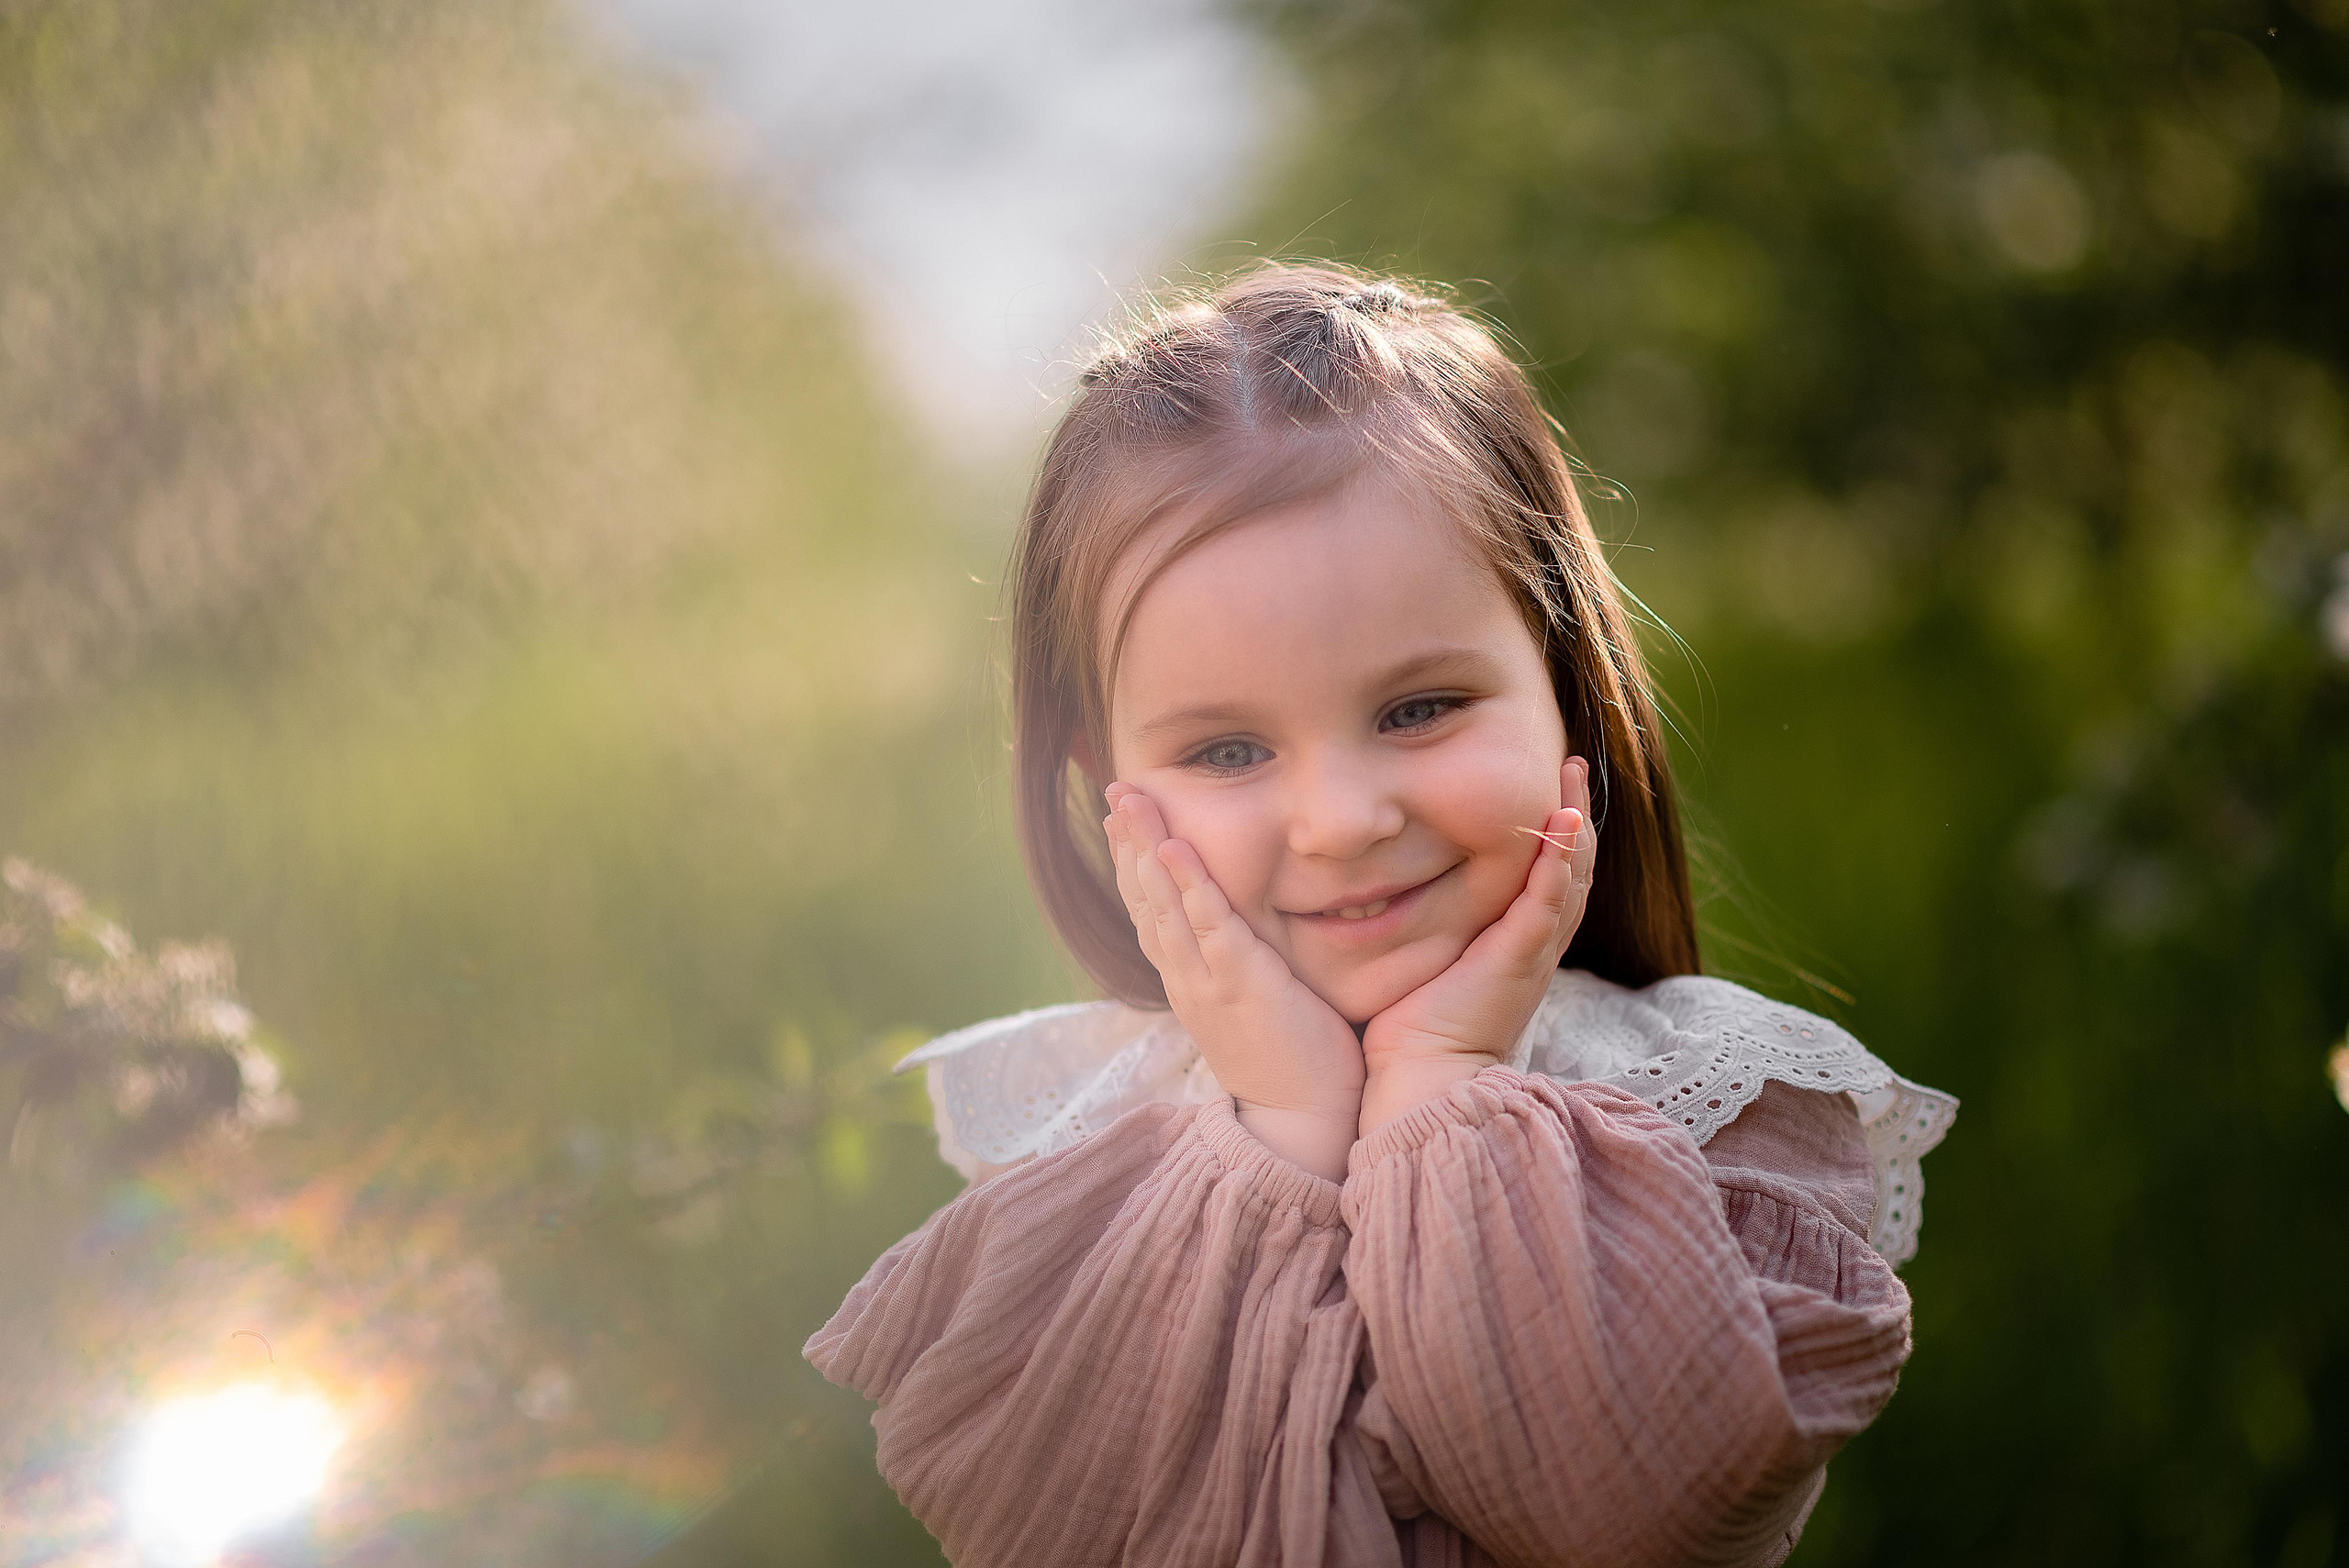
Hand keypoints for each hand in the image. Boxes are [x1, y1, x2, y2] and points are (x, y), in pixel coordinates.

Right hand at [1104, 785, 1365, 1176]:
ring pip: (1164, 903)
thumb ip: (1245, 968)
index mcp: (1188, 981)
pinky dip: (1189, 884)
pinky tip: (1174, 847)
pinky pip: (1208, 925)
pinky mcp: (1239, 985)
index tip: (1122, 819)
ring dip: (1144, 846)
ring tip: (1128, 799)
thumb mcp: (1255, 1005)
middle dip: (1127, 841)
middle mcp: (1185, 977)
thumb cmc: (1293, 1064)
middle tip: (1114, 789)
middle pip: (1145, 899)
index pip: (1152, 912)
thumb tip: (1251, 937)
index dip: (1134, 863)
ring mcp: (1206, 981)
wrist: (1301, 1124)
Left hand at [1360, 757, 1596, 1084]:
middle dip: (1577, 811)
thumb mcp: (1430, 959)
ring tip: (1573, 773)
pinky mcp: (1522, 956)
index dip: (1555, 831)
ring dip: (1577, 820)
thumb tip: (1394, 884)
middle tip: (1572, 762)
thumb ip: (1432, 925)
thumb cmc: (1415, 1026)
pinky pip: (1551, 899)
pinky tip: (1567, 821)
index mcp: (1519, 943)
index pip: (1550, 876)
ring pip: (1572, 874)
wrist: (1425, 1076)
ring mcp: (1535, 949)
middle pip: (1575, 866)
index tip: (1548, 785)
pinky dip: (1562, 859)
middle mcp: (1538, 943)